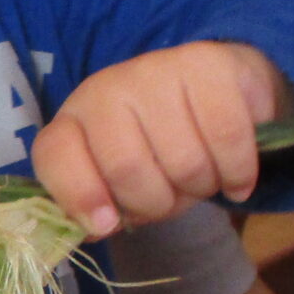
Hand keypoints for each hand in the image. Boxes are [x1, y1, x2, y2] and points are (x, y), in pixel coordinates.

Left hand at [31, 41, 282, 235]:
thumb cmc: (162, 146)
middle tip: (173, 196)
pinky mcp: (208, 65)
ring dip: (203, 187)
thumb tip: (96, 228)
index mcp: (75, 119)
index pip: (55, 154)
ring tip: (204, 177)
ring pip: (184, 162)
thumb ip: (103, 207)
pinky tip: (238, 179)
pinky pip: (227, 138)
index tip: (109, 224)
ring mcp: (156, 71)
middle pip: (127, 168)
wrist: (219, 89)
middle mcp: (108, 88)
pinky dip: (238, 172)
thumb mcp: (124, 181)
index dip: (80, 196)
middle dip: (158, 203)